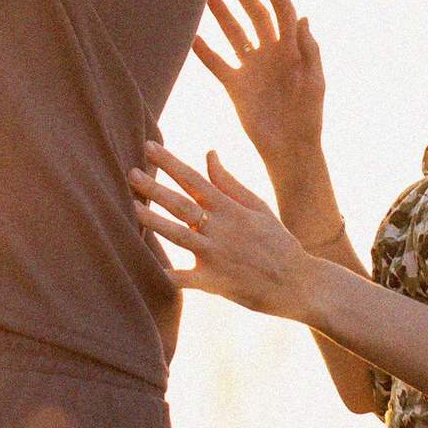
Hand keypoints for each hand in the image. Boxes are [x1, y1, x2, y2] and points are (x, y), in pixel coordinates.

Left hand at [129, 143, 308, 317]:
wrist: (298, 282)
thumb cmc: (277, 241)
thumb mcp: (257, 206)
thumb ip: (228, 182)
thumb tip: (208, 153)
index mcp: (229, 208)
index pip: (194, 179)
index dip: (169, 162)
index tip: (149, 146)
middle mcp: (220, 229)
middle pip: (181, 204)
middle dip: (154, 188)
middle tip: (129, 173)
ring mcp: (216, 255)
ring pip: (178, 235)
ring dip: (154, 221)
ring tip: (132, 208)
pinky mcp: (215, 282)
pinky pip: (186, 279)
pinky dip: (169, 274)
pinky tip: (149, 269)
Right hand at [193, 0, 325, 174]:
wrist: (289, 148)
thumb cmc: (309, 116)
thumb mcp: (315, 82)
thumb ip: (309, 51)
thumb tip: (303, 18)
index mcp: (292, 49)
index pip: (282, 11)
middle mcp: (271, 53)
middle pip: (256, 17)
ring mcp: (252, 68)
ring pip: (234, 34)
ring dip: (223, 15)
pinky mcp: (235, 86)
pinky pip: (217, 63)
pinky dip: (204, 51)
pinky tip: (192, 37)